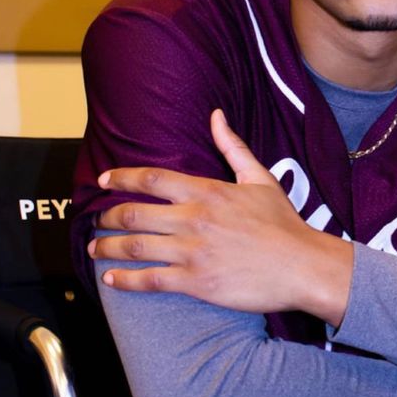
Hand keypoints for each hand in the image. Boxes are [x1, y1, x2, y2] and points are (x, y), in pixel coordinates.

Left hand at [89, 109, 351, 324]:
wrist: (302, 266)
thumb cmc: (283, 224)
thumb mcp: (260, 178)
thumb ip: (233, 147)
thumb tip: (216, 116)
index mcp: (207, 191)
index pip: (152, 178)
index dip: (122, 177)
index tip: (103, 180)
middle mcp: (194, 218)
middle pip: (134, 213)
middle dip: (106, 218)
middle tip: (95, 223)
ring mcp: (193, 251)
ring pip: (135, 246)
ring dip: (107, 247)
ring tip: (94, 249)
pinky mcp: (196, 281)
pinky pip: (150, 280)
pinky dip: (125, 280)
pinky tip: (111, 280)